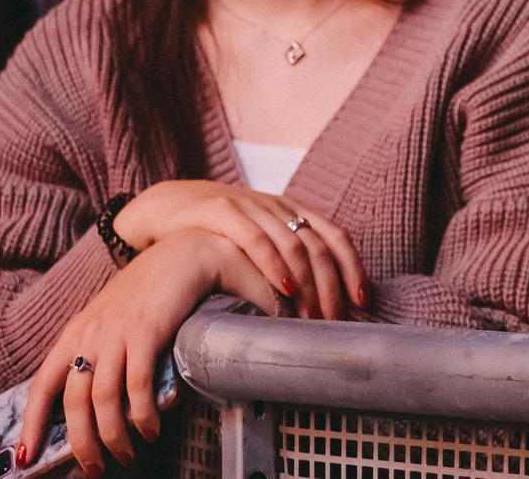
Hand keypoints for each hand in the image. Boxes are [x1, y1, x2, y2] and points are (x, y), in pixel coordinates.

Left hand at [19, 230, 277, 475]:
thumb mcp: (111, 320)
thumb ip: (98, 352)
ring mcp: (117, 332)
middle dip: (81, 444)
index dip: (30, 424)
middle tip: (95, 468)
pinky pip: (137, 385)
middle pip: (73, 403)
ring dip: (113, 436)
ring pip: (102, 400)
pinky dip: (141, 415)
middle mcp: (90, 334)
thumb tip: (92, 404)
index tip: (25, 457)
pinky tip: (150, 428)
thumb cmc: (149, 292)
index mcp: (75, 333)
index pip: (41, 386)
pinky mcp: (146, 331)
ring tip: (127, 454)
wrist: (183, 252)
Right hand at [112, 179, 366, 320]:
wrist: (164, 207)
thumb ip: (283, 264)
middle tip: (335, 322)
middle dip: (332, 287)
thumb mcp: (256, 244)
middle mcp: (278, 206)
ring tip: (314, 317)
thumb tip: (313, 309)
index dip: (353, 268)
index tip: (363, 302)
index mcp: (292, 212)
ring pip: (293, 244)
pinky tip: (284, 291)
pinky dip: (274, 266)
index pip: (336, 237)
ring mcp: (251, 205)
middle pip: (319, 246)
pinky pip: (256, 239)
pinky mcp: (221, 210)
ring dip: (308, 284)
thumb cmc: (215, 235)